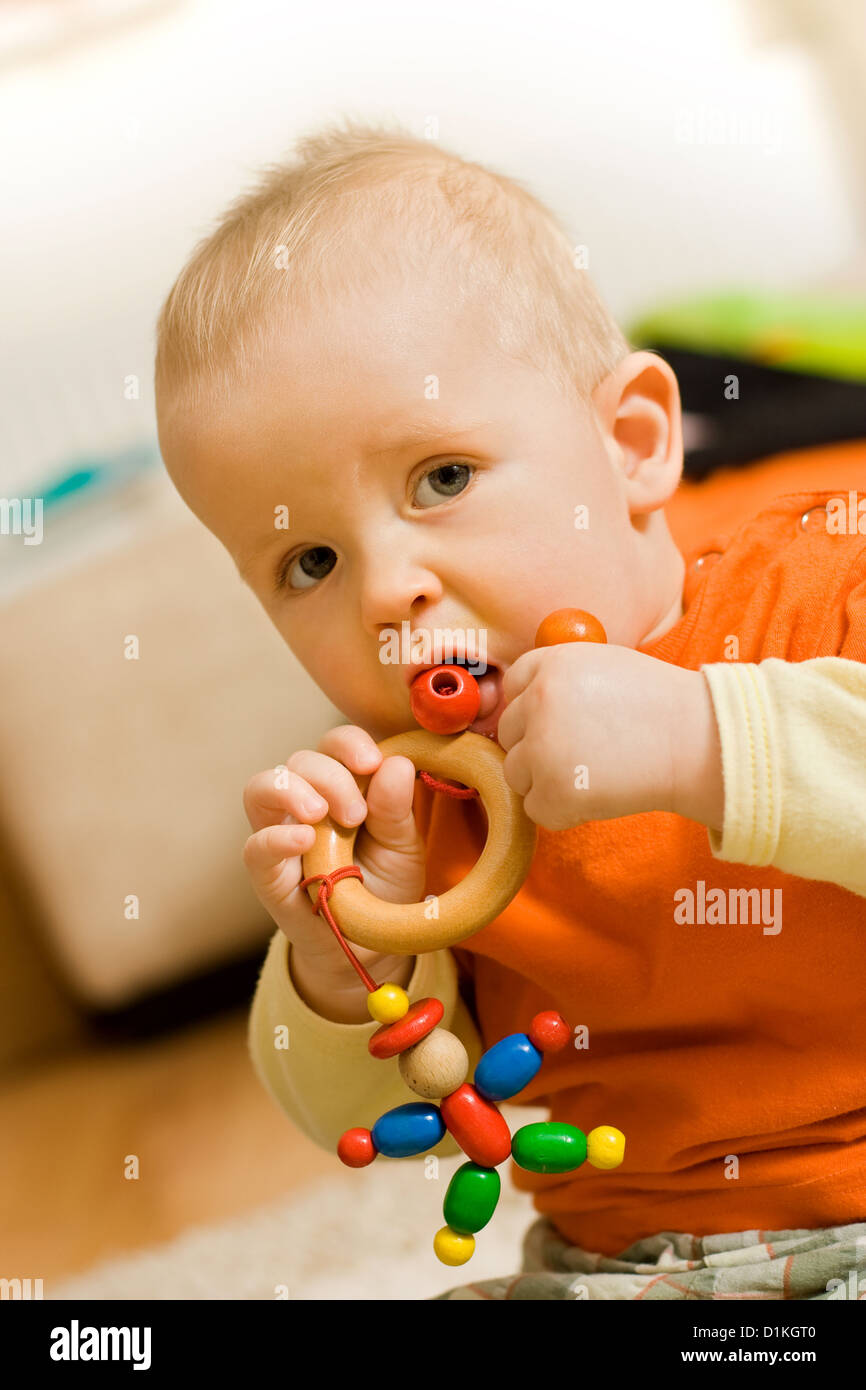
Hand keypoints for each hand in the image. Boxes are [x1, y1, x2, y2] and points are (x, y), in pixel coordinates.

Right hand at [242, 724, 425, 981]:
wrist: (373, 947)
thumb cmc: (384, 887)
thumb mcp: (403, 846)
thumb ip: (396, 808)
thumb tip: (396, 764)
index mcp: (339, 788)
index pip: (331, 745)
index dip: (348, 743)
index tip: (372, 762)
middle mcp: (303, 805)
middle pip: (298, 762)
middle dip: (329, 776)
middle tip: (357, 813)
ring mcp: (280, 838)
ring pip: (260, 790)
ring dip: (292, 791)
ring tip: (322, 814)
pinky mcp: (269, 879)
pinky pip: (255, 849)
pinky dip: (275, 838)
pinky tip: (303, 839)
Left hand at [497, 643, 723, 831]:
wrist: (700, 743)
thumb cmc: (659, 706)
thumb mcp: (604, 665)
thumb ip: (560, 679)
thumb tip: (521, 705)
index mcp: (552, 664)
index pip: (513, 686)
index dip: (532, 708)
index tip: (558, 723)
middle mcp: (539, 700)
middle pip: (509, 732)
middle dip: (537, 746)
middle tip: (583, 754)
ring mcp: (543, 747)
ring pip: (516, 773)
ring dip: (546, 780)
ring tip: (593, 773)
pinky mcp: (554, 791)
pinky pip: (535, 809)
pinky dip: (562, 811)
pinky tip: (598, 794)